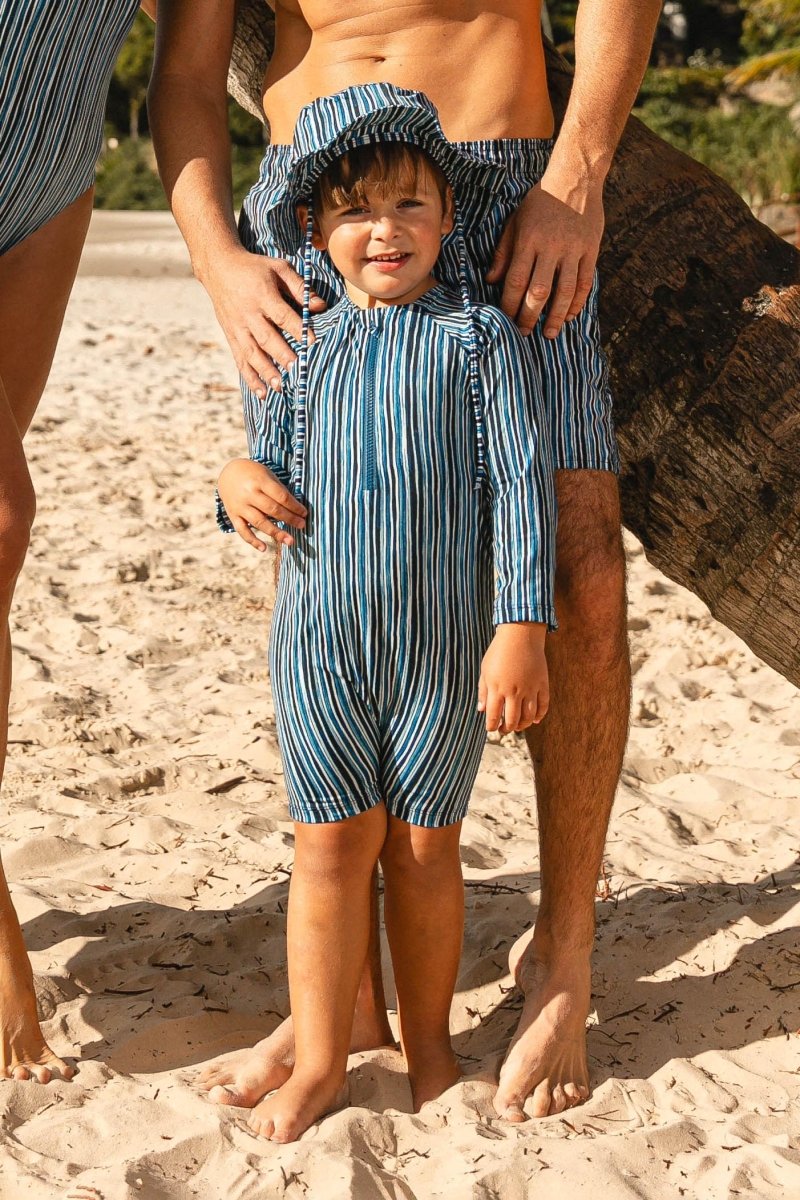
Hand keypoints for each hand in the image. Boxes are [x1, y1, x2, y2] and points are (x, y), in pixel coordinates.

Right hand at [204, 247, 324, 398]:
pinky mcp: (230, 335)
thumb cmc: (255, 268)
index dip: (296, 329)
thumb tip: (321, 306)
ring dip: (266, 371)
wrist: (218, 267)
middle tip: (296, 369)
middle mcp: (248, 313)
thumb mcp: (278, 268)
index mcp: (262, 294)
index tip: (312, 342)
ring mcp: (237, 327)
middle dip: (282, 354)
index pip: (281, 315)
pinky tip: (261, 392)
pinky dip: (250, 377)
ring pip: (252, 352)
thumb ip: (299, 287)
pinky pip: (240, 359)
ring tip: (279, 387)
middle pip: (266, 337)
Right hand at [217, 459, 306, 550]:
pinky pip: (242, 530)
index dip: (294, 506)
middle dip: (289, 519)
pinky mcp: (233, 515)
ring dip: (276, 533)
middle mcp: (249, 494)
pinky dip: (253, 541)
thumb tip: (295, 508)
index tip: (304, 513)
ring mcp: (240, 505)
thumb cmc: (254, 474)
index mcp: (260, 481)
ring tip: (290, 541)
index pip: (281, 496)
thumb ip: (278, 490)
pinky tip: (264, 549)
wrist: (229, 472)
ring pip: (259, 522)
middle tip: (302, 526)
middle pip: (272, 510)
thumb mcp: (267, 474)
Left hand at [478, 623, 548, 733]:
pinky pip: (543, 706)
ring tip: (518, 726)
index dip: (492, 726)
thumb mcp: (485, 670)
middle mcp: (514, 691)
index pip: (494, 716)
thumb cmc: (499, 651)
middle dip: (507, 729)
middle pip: (512, 720)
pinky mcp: (542, 684)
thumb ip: (483, 691)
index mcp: (497, 688)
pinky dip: (539, 716)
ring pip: (528, 717)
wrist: (521, 634)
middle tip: (504, 730)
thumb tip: (481, 711)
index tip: (491, 729)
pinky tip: (534, 720)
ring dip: (523, 726)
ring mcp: (530, 688)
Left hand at [486, 164, 604, 338]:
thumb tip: (491, 281)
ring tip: (549, 334)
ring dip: (556, 316)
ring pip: (565, 291)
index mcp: (528, 240)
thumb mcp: (515, 221)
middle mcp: (551, 247)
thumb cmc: (540, 201)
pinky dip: (578, 301)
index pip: (516, 280)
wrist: (576, 177)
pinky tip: (570, 315)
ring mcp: (573, 249)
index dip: (510, 304)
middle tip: (524, 333)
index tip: (505, 319)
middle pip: (539, 291)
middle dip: (530, 316)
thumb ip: (503, 252)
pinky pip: (585, 281)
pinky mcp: (591, 249)